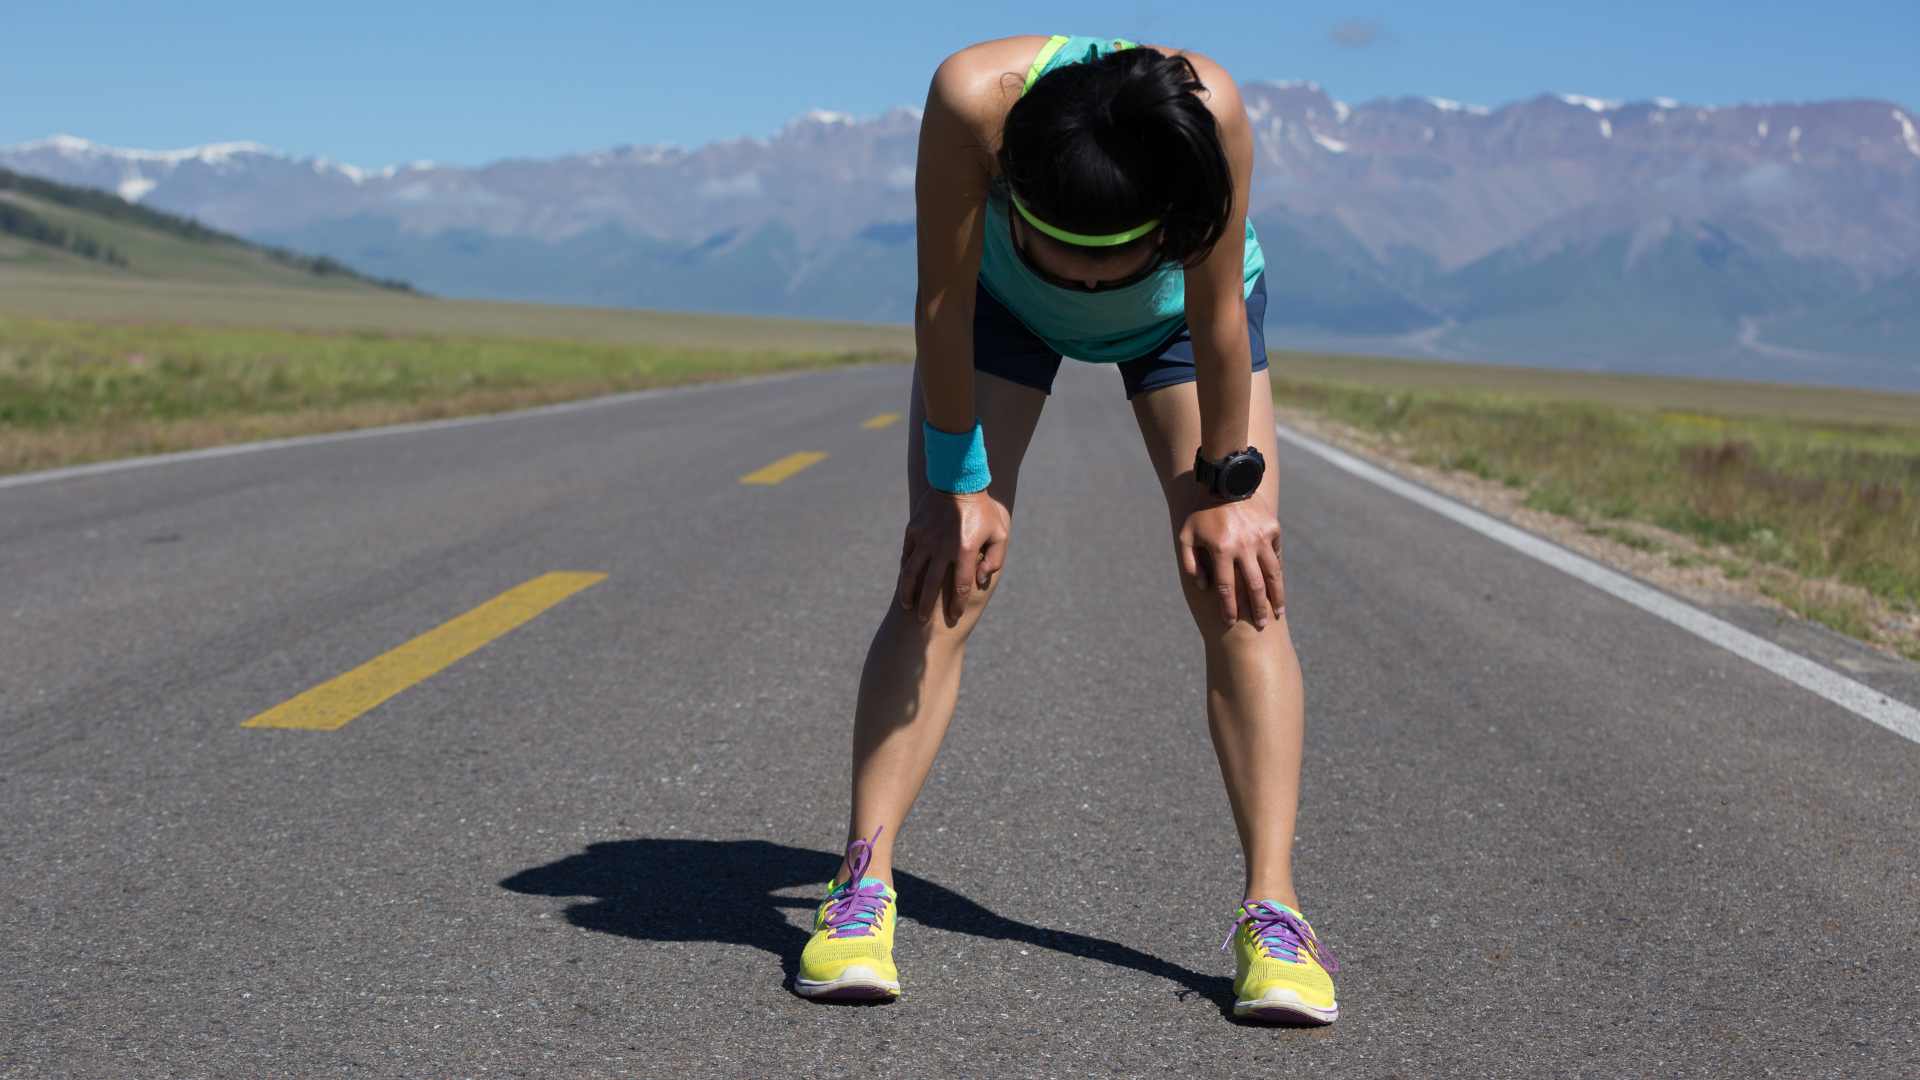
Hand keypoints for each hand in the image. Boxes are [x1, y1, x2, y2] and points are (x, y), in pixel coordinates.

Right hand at [897, 487, 1010, 627]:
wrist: (958, 478)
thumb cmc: (983, 509)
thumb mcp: (999, 532)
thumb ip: (995, 559)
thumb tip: (981, 580)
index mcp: (965, 550)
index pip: (960, 586)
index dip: (956, 604)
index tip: (953, 617)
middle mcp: (942, 547)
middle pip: (931, 585)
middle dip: (927, 607)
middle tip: (923, 622)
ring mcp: (925, 539)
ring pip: (912, 572)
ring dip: (909, 592)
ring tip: (907, 606)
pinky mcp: (914, 530)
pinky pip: (908, 555)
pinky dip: (906, 570)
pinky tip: (906, 581)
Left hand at [1176, 491, 1283, 628]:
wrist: (1225, 480)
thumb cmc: (1201, 512)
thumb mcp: (1186, 536)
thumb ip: (1191, 563)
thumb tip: (1203, 586)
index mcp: (1221, 550)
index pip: (1226, 588)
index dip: (1228, 608)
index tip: (1229, 622)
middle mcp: (1243, 546)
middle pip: (1253, 587)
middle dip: (1257, 610)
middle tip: (1261, 626)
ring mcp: (1261, 538)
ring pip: (1272, 574)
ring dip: (1276, 595)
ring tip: (1278, 611)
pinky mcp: (1272, 528)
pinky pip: (1276, 555)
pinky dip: (1277, 571)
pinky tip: (1278, 586)